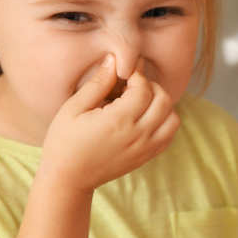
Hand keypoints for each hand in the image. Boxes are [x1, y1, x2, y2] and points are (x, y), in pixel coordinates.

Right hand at [39, 55, 180, 192]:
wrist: (69, 178)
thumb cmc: (65, 141)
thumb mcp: (73, 108)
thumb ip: (97, 84)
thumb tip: (113, 60)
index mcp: (119, 121)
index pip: (144, 88)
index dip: (137, 75)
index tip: (124, 72)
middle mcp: (138, 135)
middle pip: (164, 100)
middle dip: (150, 87)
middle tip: (131, 86)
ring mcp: (146, 148)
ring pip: (173, 118)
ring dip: (161, 104)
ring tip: (139, 102)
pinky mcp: (147, 156)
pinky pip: (170, 134)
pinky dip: (164, 121)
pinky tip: (143, 117)